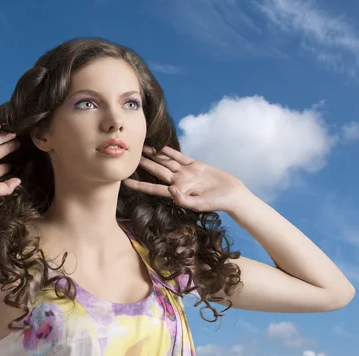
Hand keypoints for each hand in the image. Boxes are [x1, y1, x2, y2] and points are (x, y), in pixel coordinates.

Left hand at [122, 145, 247, 212]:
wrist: (232, 194)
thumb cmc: (216, 203)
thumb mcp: (198, 205)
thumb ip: (183, 200)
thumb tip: (170, 189)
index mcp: (176, 192)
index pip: (153, 189)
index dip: (139, 186)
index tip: (125, 182)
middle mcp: (178, 181)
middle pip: (157, 172)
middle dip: (144, 165)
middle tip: (130, 158)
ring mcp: (186, 172)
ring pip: (166, 162)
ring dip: (154, 156)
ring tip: (142, 149)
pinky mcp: (195, 165)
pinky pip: (179, 157)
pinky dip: (170, 151)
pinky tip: (159, 147)